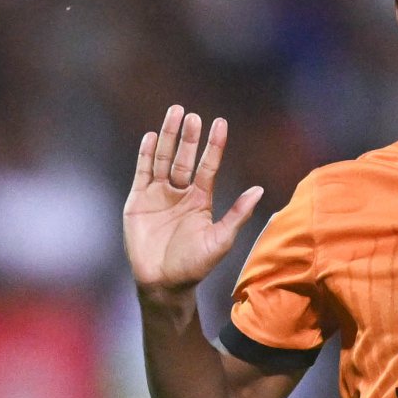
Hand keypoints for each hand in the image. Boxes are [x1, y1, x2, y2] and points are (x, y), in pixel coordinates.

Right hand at [125, 106, 263, 297]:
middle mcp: (180, 193)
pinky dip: (145, 155)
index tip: (220, 123)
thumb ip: (237, 214)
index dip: (214, 145)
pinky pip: (142, 172)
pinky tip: (150, 137)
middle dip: (189, 137)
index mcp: (201, 199)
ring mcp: (158, 195)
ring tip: (174, 113)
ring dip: (169, 137)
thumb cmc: (194, 266)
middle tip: (193, 115)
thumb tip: (259, 190)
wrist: (162, 284)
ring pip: (163, 159)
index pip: (208, 166)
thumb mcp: (220, 240)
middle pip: (185, 157)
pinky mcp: (138, 201)